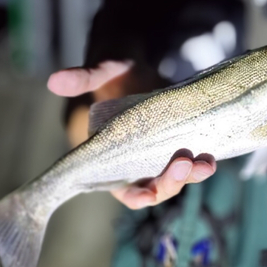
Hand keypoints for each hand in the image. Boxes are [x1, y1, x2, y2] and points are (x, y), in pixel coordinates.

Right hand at [47, 60, 215, 208]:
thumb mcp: (102, 73)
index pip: (125, 190)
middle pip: (156, 188)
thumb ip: (83, 79)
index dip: (138, 196)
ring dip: (192, 176)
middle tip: (185, 162)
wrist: (142, 69)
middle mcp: (139, 164)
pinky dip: (201, 164)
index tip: (151, 192)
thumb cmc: (116, 74)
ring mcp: (161, 158)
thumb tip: (54, 80)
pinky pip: (192, 163)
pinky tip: (211, 156)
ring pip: (178, 179)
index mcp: (114, 160)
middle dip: (172, 182)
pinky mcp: (180, 146)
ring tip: (206, 164)